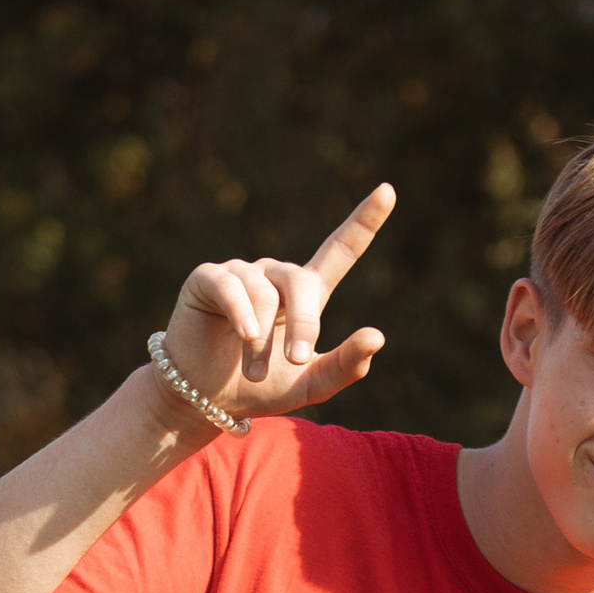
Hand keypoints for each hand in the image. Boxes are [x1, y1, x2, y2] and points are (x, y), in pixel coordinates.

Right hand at [161, 185, 394, 422]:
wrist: (206, 400)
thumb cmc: (259, 389)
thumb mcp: (310, 384)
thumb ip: (345, 365)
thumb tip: (378, 336)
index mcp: (305, 295)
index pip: (339, 250)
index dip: (363, 222)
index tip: (387, 191)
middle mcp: (274, 277)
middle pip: (301, 282)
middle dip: (304, 323)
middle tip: (297, 360)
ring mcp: (240, 273)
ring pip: (264, 294)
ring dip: (262, 340)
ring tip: (253, 372)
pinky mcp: (207, 278)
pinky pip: (230, 286)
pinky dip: (240, 311)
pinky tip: (244, 333)